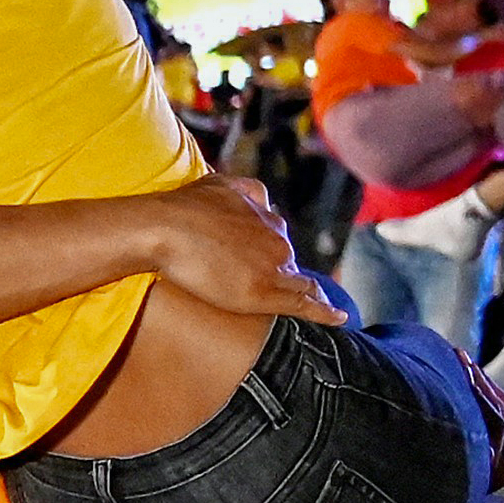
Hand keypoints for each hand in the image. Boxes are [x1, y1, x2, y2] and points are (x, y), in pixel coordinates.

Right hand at [146, 177, 342, 326]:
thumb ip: (248, 191)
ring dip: (311, 295)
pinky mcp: (260, 294)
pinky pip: (301, 305)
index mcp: (270, 221)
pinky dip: (323, 312)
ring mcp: (271, 269)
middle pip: (290, 265)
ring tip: (320, 310)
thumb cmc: (185, 206)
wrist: (164, 228)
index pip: (279, 244)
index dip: (274, 257)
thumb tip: (264, 200)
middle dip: (285, 277)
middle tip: (273, 292)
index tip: (268, 268)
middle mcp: (277, 243)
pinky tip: (338, 319)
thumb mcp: (223, 183)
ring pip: (301, 286)